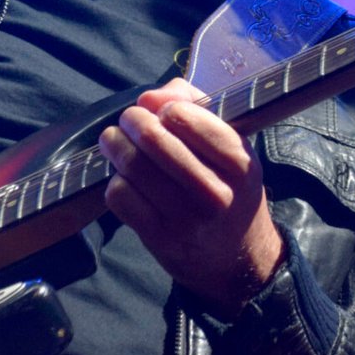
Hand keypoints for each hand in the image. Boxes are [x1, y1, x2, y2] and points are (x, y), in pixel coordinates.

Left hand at [98, 78, 282, 315]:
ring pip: (132, 166)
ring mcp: (186, 218)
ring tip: (114, 140)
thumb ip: (197, 107)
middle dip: (133, 120)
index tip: (160, 108)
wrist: (238, 258)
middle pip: (154, 139)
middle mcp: (215, 192)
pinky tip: (126, 178)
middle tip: (129, 119)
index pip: (188, 118)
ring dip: (115, 145)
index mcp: (239, 162)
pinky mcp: (159, 238)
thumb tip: (150, 97)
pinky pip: (121, 196)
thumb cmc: (231, 189)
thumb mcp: (233, 147)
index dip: (165, 106)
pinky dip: (116, 181)